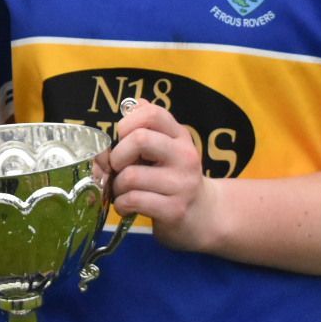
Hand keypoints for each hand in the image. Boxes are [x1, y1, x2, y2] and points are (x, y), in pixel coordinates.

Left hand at [107, 100, 219, 252]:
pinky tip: (126, 206)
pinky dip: (121, 204)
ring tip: (122, 191)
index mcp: (179, 136)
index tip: (123, 139)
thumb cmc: (174, 179)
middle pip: (139, 139)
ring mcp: (181, 184)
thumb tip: (130, 105)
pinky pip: (133, 200)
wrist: (204, 216)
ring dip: (116, 186)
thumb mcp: (166, 149)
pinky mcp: (174, 209)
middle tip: (118, 168)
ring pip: (131, 176)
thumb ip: (146, 128)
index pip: (152, 113)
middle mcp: (184, 156)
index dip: (127, 123)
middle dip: (117, 155)